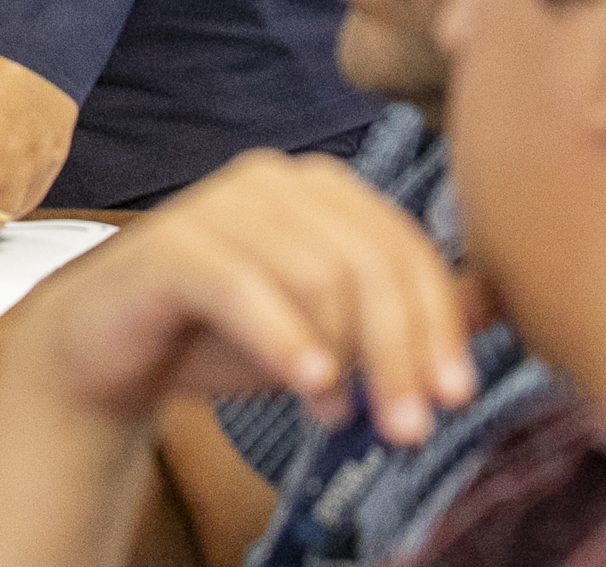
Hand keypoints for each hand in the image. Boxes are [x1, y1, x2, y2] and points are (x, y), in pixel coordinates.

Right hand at [17, 150, 481, 440]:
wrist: (113, 345)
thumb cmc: (226, 332)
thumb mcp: (327, 328)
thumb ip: (398, 312)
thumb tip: (492, 307)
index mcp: (322, 188)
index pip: (405, 248)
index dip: (439, 324)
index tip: (457, 395)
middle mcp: (274, 179)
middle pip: (367, 262)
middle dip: (400, 350)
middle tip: (409, 426)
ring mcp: (217, 204)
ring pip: (315, 275)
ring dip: (343, 357)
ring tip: (340, 416)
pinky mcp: (170, 246)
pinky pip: (241, 286)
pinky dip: (284, 339)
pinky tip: (308, 385)